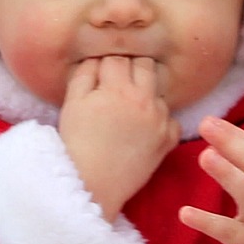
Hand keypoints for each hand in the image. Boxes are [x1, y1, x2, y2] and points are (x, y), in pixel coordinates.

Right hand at [58, 55, 179, 218]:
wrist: (92, 185)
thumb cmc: (76, 145)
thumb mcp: (72, 104)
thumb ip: (84, 74)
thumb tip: (97, 58)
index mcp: (117, 88)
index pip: (117, 58)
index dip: (106, 64)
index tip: (100, 75)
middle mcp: (144, 99)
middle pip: (145, 64)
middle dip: (130, 69)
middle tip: (116, 85)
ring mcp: (160, 119)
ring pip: (159, 90)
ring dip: (146, 93)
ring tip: (128, 110)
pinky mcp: (169, 139)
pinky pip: (171, 118)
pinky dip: (159, 119)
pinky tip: (142, 128)